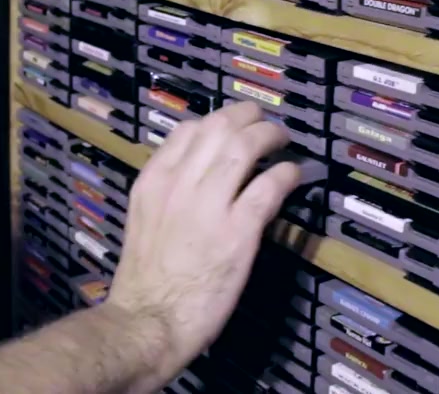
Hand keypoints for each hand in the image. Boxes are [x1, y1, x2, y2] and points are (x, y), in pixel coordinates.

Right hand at [104, 101, 300, 387]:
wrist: (148, 322)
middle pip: (219, 127)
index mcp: (154, 181)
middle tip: (265, 123)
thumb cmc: (145, 280)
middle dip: (248, 117)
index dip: (218, 121)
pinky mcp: (238, 232)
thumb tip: (205, 178)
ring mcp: (209, 206)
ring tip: (283, 140)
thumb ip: (170, 194)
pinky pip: (268, 186)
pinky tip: (293, 174)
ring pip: (245, 147)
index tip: (234, 127)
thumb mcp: (146, 220)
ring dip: (270, 136)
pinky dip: (285, 173)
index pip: (188, 130)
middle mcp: (179, 184)